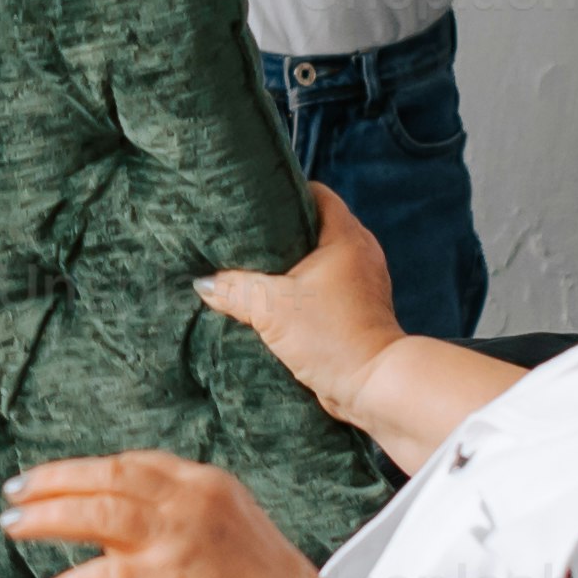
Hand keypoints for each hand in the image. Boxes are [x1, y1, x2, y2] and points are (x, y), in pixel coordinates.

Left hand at [4, 451, 337, 577]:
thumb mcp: (231, 532)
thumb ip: (185, 521)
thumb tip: (130, 529)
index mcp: (208, 485)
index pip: (137, 464)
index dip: (91, 470)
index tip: (59, 480)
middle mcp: (191, 501)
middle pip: (108, 476)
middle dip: (56, 480)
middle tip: (18, 489)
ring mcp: (178, 539)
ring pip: (96, 512)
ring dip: (47, 516)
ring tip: (13, 523)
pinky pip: (102, 577)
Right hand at [196, 184, 402, 413]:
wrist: (373, 385)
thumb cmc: (331, 336)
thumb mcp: (271, 308)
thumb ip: (234, 289)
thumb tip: (204, 283)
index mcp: (346, 236)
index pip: (316, 193)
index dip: (284, 192)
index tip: (254, 202)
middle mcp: (360, 253)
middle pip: (315, 226)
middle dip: (281, 232)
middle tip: (245, 237)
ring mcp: (362, 281)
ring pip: (320, 259)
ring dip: (291, 265)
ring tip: (255, 269)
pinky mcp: (359, 309)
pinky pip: (326, 286)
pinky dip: (303, 289)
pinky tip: (276, 301)